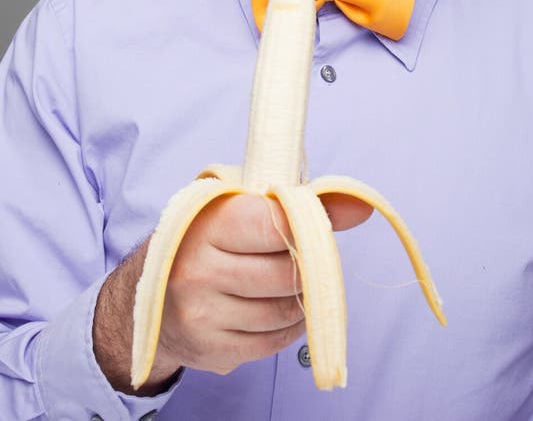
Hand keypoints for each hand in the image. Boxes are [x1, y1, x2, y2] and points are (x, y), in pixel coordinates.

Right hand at [93, 191, 371, 393]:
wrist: (148, 294)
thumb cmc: (205, 238)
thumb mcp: (241, 206)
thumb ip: (301, 204)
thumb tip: (362, 206)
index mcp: (209, 223)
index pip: (278, 224)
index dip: (306, 226)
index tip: (315, 226)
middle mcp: (200, 270)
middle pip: (288, 273)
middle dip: (307, 267)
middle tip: (304, 257)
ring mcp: (203, 314)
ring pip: (285, 311)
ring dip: (301, 299)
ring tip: (289, 283)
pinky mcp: (211, 349)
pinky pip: (274, 342)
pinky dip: (289, 326)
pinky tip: (278, 309)